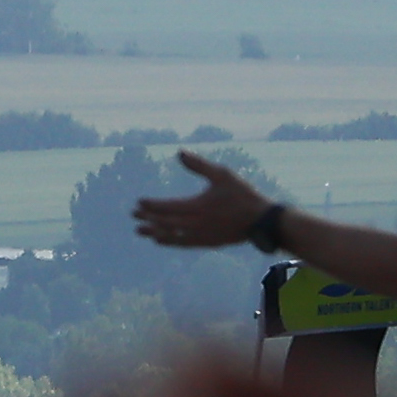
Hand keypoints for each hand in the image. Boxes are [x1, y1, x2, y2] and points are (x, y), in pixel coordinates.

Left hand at [129, 152, 271, 251]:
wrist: (262, 221)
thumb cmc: (242, 195)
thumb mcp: (222, 175)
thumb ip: (199, 165)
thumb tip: (179, 152)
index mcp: (199, 207)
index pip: (169, 207)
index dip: (152, 206)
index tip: (139, 202)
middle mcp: (198, 224)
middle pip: (167, 223)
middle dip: (150, 219)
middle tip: (133, 216)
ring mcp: (203, 236)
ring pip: (173, 236)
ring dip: (156, 233)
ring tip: (141, 231)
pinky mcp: (209, 243)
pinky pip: (184, 244)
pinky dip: (170, 242)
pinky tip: (161, 240)